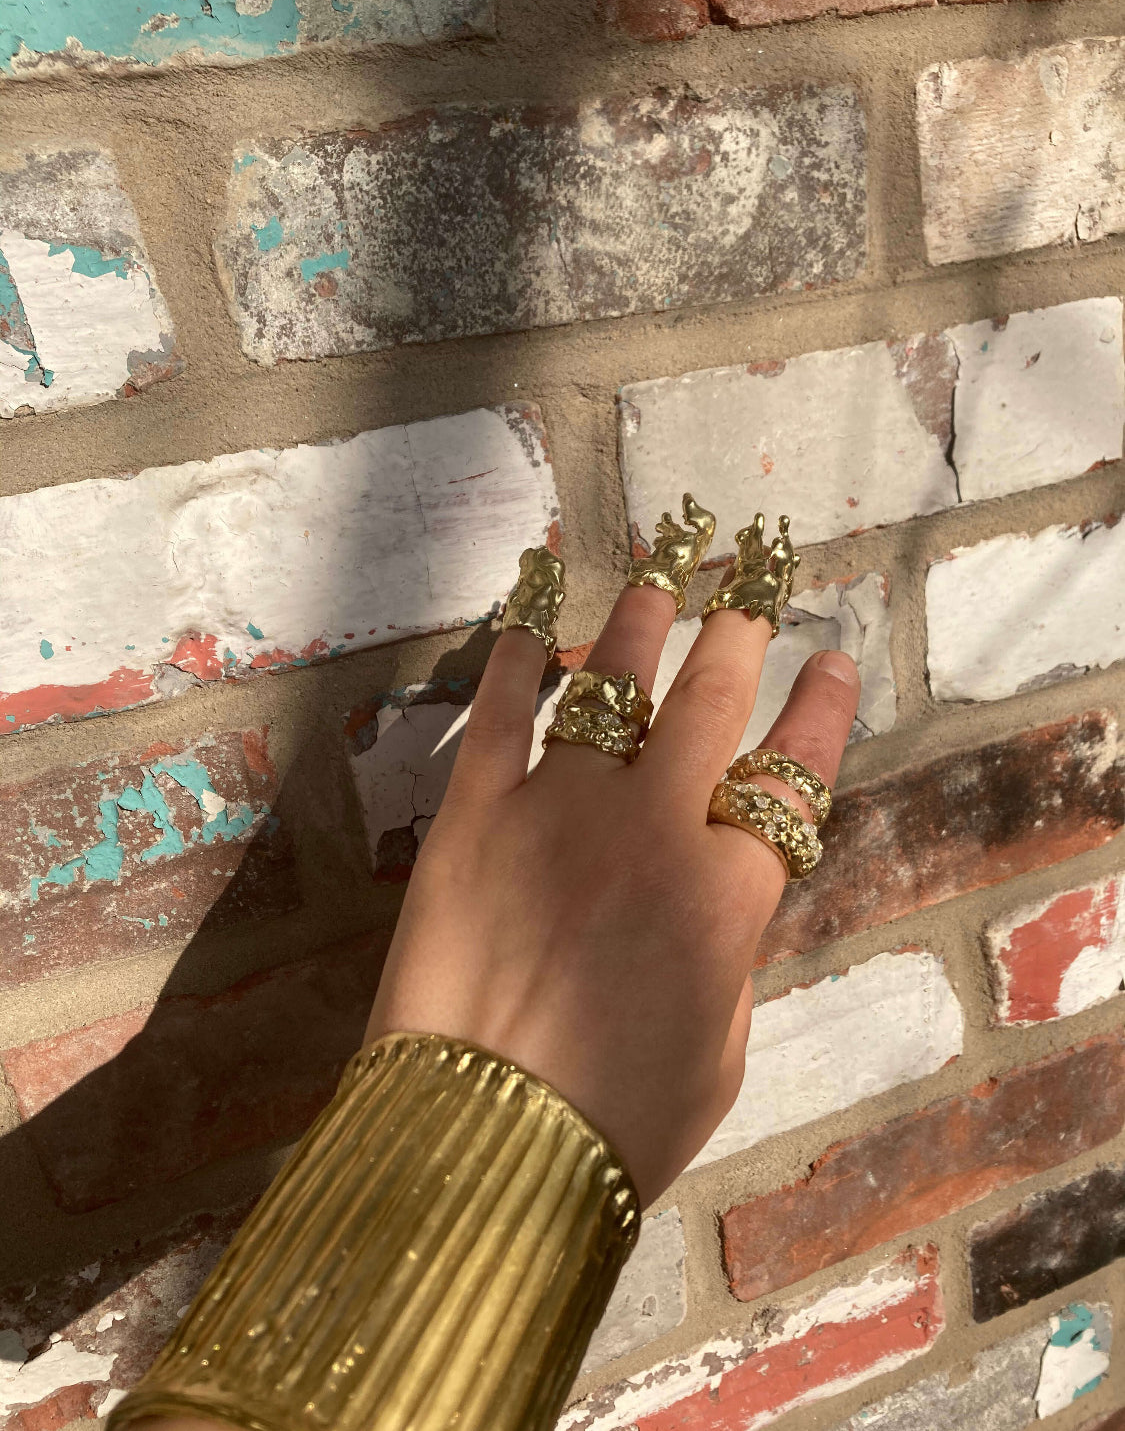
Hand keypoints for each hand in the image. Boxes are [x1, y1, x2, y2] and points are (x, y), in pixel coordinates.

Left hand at [366, 575, 859, 1204]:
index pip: (793, 777)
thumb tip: (719, 901)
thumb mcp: (719, 1051)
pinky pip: (502, 714)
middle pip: (710, 701)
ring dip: (644, 620)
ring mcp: (560, 809)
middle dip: (739, 631)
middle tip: (752, 582)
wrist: (485, 1145)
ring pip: (614, 685)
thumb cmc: (618, 1122)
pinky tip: (532, 611)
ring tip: (662, 572)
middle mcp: (655, 826)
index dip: (819, 711)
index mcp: (729, 894)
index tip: (832, 659)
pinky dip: (520, 656)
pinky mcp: (476, 815)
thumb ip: (729, 958)